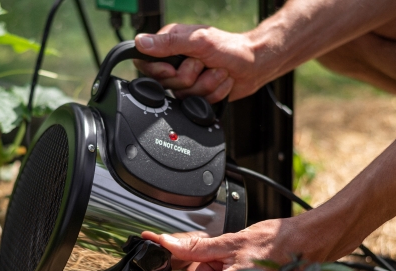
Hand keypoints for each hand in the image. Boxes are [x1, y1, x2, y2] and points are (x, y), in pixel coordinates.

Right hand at [133, 24, 260, 102]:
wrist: (254, 64)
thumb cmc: (230, 48)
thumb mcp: (199, 41)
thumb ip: (169, 43)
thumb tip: (140, 43)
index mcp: (171, 46)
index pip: (147, 64)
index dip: (158, 71)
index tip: (173, 68)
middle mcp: (177, 64)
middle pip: (167, 84)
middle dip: (190, 76)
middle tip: (203, 63)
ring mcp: (188, 81)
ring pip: (185, 96)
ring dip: (206, 85)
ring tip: (217, 72)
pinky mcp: (199, 94)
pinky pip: (198, 103)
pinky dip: (213, 94)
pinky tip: (220, 82)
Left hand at [137, 216, 332, 270]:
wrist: (312, 244)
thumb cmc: (280, 244)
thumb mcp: (230, 242)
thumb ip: (195, 247)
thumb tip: (166, 245)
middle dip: (193, 265)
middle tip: (204, 248)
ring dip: (210, 265)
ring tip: (231, 250)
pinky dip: (221, 269)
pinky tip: (234, 258)